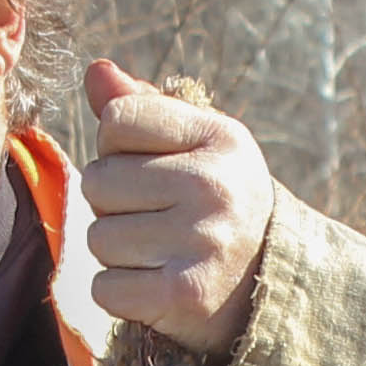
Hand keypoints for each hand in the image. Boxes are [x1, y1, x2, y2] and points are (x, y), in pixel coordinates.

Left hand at [82, 59, 277, 352]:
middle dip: (113, 204)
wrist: (270, 284)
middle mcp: (214, 185)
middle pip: (98, 181)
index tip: (153, 170)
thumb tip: (95, 70)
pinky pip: (105, 288)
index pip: (117, 119)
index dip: (118, 148)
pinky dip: (120, 293)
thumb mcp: (196, 145)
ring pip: (98, 237)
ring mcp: (202, 241)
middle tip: (156, 219)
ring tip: (159, 252)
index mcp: (220, 137)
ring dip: (117, 252)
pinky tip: (155, 286)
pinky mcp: (185, 295)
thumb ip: (142, 107)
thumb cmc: (217, 201)